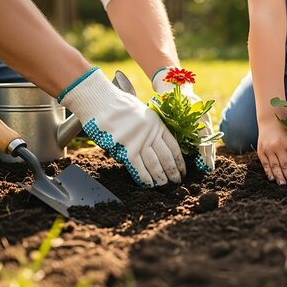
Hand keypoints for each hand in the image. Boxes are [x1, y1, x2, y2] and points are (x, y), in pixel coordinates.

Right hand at [61, 68, 184, 186]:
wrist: (103, 102)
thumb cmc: (121, 106)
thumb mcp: (144, 113)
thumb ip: (152, 129)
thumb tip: (157, 145)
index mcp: (158, 125)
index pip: (174, 147)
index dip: (180, 161)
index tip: (183, 170)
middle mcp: (151, 134)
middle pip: (166, 157)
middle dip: (173, 171)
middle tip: (177, 182)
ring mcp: (139, 142)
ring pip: (154, 164)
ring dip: (160, 176)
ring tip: (164, 184)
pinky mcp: (126, 148)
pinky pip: (138, 166)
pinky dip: (144, 177)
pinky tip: (149, 184)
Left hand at [152, 67, 220, 170]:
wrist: (176, 84)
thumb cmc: (168, 97)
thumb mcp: (166, 108)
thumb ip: (169, 122)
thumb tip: (166, 141)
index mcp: (196, 113)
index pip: (202, 135)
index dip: (203, 149)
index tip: (202, 162)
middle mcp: (204, 116)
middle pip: (209, 138)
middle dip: (209, 154)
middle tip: (208, 169)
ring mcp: (206, 117)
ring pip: (210, 137)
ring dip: (210, 152)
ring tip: (209, 166)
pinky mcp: (204, 120)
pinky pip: (208, 135)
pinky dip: (208, 146)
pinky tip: (207, 157)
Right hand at [257, 119, 286, 185]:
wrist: (270, 120)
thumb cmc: (286, 129)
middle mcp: (279, 146)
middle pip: (285, 165)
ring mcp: (268, 149)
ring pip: (275, 166)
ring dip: (280, 177)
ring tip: (284, 184)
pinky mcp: (261, 151)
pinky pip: (265, 164)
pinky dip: (269, 172)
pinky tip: (273, 179)